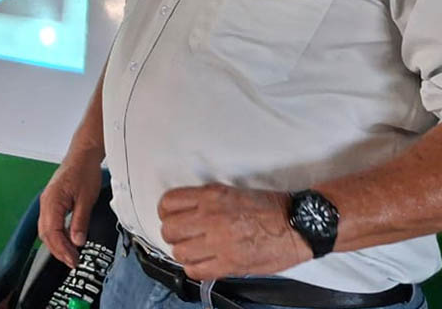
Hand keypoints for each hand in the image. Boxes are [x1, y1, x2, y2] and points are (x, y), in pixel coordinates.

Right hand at [38, 154, 101, 267]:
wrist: (82, 154)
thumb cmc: (84, 171)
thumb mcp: (86, 199)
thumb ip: (80, 222)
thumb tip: (77, 242)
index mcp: (52, 201)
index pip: (52, 232)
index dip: (63, 249)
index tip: (74, 260)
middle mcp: (46, 202)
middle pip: (45, 234)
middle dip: (58, 250)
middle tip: (73, 262)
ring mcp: (47, 201)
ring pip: (46, 229)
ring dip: (57, 244)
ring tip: (71, 254)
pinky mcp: (51, 201)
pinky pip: (49, 222)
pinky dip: (56, 235)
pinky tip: (67, 239)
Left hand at [158, 183, 311, 279]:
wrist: (298, 224)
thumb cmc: (271, 208)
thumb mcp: (231, 193)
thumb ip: (206, 201)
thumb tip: (185, 212)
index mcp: (211, 196)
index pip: (168, 203)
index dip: (166, 213)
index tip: (171, 217)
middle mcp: (210, 217)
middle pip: (169, 230)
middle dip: (173, 234)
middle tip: (183, 236)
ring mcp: (219, 242)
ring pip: (179, 252)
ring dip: (183, 252)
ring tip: (193, 251)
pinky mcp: (230, 263)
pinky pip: (196, 271)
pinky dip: (194, 269)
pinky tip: (202, 264)